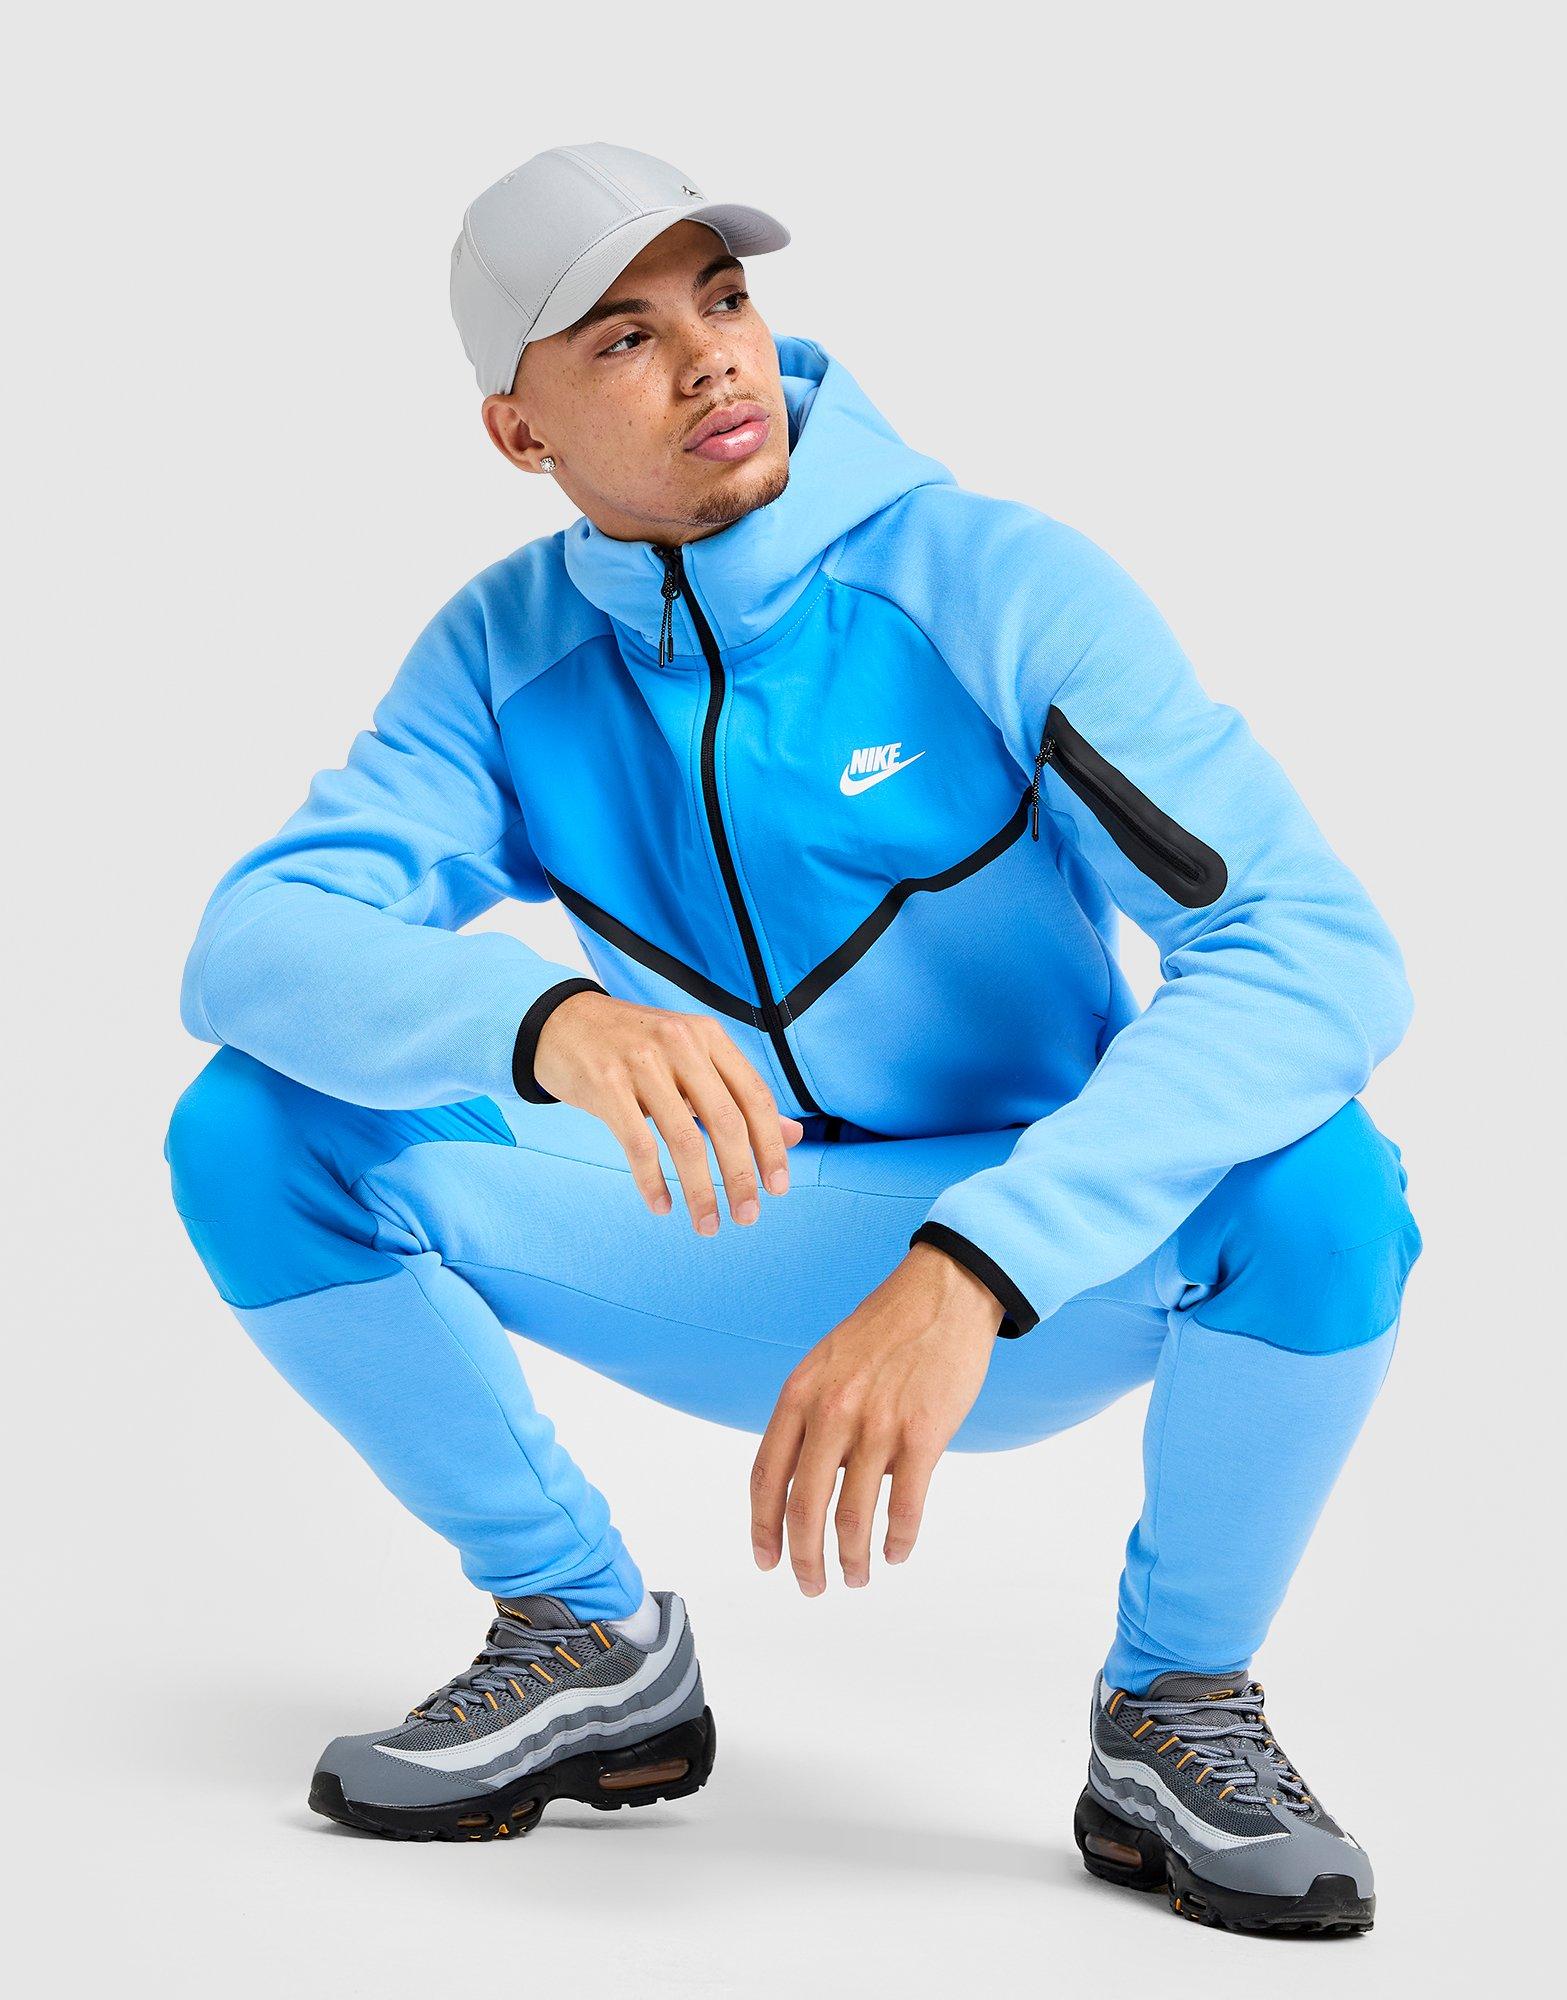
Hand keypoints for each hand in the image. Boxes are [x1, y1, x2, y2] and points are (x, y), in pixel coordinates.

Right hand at [534, 991, 802, 1233]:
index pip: (754, 1096)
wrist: (563, 1021)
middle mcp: (681, 1044)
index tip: (777, 1188)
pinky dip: (653, 1182)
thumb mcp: (691, 1058)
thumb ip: (738, 1094)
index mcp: (708, 1036)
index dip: (770, 1146)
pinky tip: (662, 1206)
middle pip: (726, 1122)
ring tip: (708, 1224)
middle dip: (740, 1177)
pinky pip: (639, 1144)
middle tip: (748, 1217)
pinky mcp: (605, 1084)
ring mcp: (641, 1063)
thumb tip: (795, 1135)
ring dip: (700, 1191)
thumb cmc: (635, 1046)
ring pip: (685, 1140)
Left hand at [750, 1243, 1001, 1591]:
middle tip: (812, 1587)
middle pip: (803, 1509)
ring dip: (852, 1559)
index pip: (766, 1476)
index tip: (766, 1560)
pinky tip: (895, 1554)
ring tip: (857, 1577)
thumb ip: (811, 1417)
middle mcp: (830, 1412)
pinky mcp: (924, 1434)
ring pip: (852, 1517)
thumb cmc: (885, 1330)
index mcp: (799, 1394)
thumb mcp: (826, 1363)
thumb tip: (809, 1482)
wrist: (941, 1291)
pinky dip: (897, 1540)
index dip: (763, 1527)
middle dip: (804, 1560)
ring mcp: (877, 1424)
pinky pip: (904, 1506)